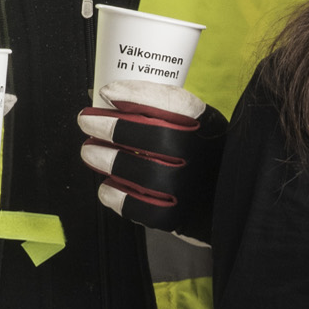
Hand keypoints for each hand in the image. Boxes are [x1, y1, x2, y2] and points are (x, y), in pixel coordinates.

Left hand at [79, 80, 226, 244]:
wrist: (221, 198)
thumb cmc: (200, 153)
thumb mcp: (196, 124)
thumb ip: (163, 113)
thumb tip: (110, 100)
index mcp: (208, 125)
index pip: (177, 104)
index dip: (139, 95)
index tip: (109, 91)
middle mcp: (203, 155)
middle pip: (158, 139)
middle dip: (115, 128)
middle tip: (87, 120)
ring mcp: (191, 188)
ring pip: (147, 175)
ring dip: (110, 160)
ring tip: (90, 152)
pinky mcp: (178, 216)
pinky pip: (143, 209)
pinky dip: (118, 197)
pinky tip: (107, 187)